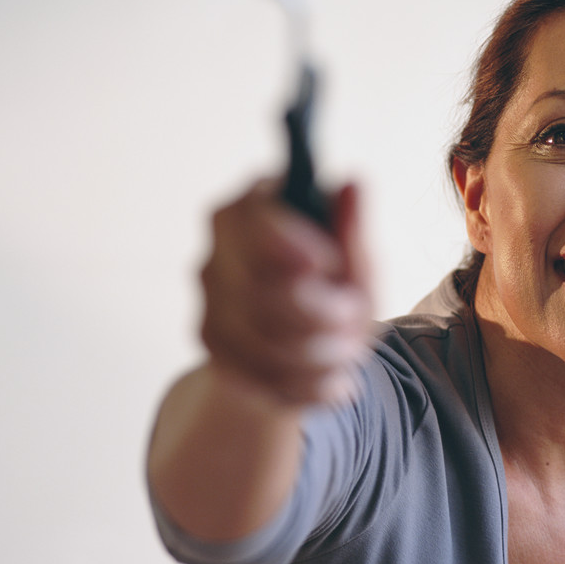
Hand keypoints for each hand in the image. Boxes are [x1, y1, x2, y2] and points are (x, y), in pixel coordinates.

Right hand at [199, 180, 373, 407]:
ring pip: (256, 335)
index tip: (324, 263)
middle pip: (254, 284)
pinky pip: (253, 370)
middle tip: (351, 315)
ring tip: (345, 348)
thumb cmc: (335, 288)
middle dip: (316, 312)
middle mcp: (218, 247)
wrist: (309, 346)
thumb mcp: (357, 262)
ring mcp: (207, 296)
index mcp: (252, 207)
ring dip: (316, 351)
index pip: (249, 217)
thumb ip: (352, 230)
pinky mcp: (207, 339)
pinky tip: (326, 374)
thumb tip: (353, 184)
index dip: (285, 242)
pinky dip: (302, 380)